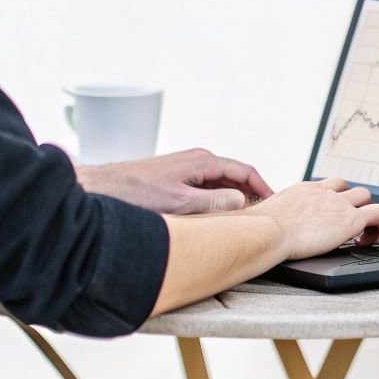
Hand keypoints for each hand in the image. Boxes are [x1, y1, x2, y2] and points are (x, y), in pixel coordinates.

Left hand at [78, 148, 272, 213]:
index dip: (264, 187)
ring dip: (235, 198)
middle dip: (252, 193)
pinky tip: (219, 215)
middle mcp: (197, 160)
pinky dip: (219, 199)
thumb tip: (242, 201)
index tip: (275, 203)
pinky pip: (207, 187)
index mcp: (203, 161)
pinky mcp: (176, 179)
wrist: (103, 188)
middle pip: (236, 176)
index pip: (245, 170)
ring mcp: (186, 168)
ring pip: (221, 183)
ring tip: (245, 218)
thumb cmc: (136, 193)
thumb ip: (215, 202)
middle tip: (264, 215)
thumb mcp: (182, 202)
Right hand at [252, 177, 378, 260]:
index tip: (332, 216)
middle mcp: (323, 192)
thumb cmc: (259, 229)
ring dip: (369, 213)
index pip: (328, 186)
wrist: (267, 230)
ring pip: (367, 196)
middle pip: (349, 188)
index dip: (335, 199)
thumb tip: (254, 225)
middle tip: (350, 226)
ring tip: (365, 234)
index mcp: (303, 190)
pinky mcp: (349, 219)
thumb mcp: (264, 215)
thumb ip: (269, 217)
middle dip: (354, 204)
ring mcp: (337, 203)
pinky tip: (371, 241)